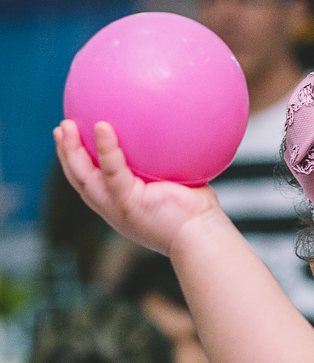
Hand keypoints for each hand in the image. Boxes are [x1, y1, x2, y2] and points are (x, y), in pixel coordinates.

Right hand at [54, 120, 223, 255]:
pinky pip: (112, 171)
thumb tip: (176, 138)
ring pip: (84, 176)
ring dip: (71, 150)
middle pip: (79, 179)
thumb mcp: (177, 188)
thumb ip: (167, 168)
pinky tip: (102, 127)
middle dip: (66, 153)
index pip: (91, 182)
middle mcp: (113, 208)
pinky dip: (106, 149)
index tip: (70, 139)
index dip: (77, 162)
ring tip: (66, 125)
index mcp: (121, 205)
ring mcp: (117, 207)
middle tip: (61, 127)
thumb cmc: (197, 214)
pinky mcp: (127, 204)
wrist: (202, 237)